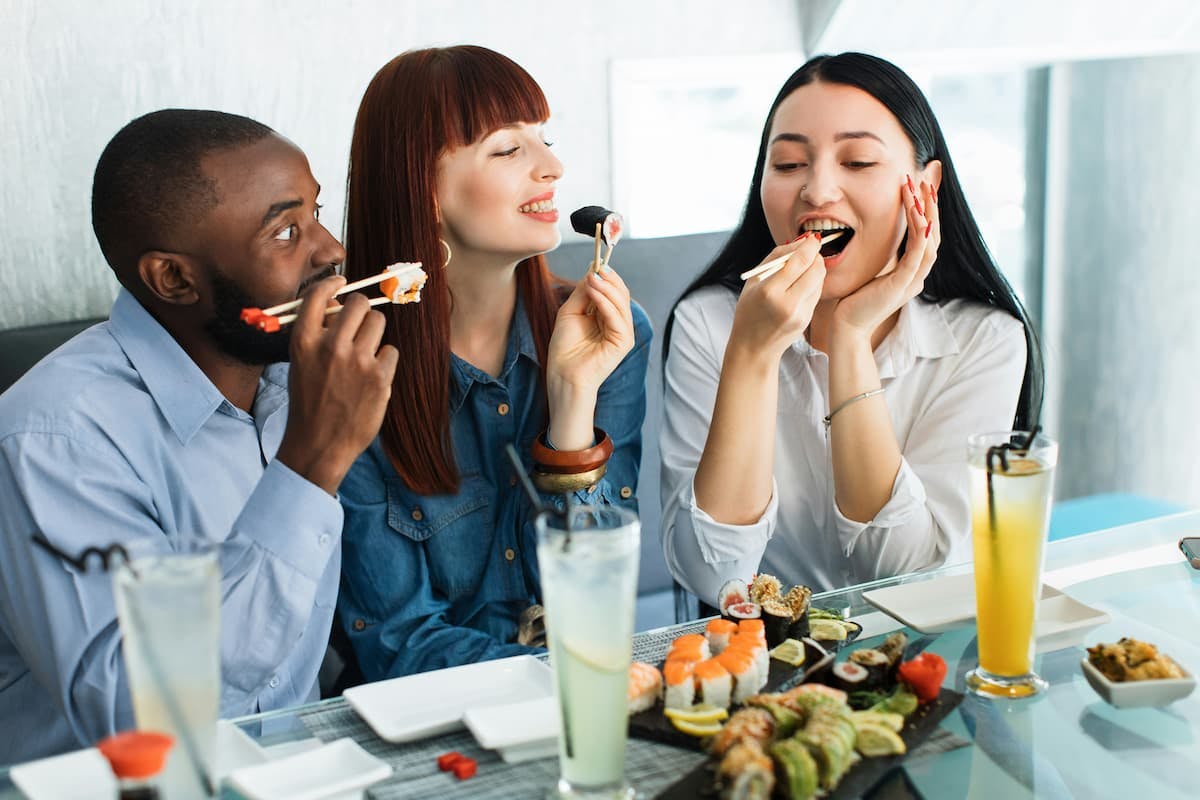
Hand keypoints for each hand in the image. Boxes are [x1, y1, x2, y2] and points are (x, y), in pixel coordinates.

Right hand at [276, 276, 398, 494]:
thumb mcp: (300, 364)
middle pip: (359, 304)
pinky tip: (371, 378)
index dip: (333, 284)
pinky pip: (391, 351)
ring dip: (374, 333)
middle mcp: (331, 347)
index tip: (342, 282)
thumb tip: (338, 304)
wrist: (319, 444)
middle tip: (361, 320)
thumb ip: (316, 335)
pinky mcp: (380, 378)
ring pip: (379, 323)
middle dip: (362, 309)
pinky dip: (384, 361)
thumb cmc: (309, 403)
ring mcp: (358, 362)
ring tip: (364, 354)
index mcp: (304, 342)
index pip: (318, 296)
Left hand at [545, 266, 635, 449]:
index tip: (596, 261)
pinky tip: (594, 292)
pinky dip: (606, 302)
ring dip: (606, 287)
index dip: (606, 276)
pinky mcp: (623, 342)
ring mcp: (623, 334)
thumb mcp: (570, 312)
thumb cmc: (565, 348)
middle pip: (621, 294)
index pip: (613, 291)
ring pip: (621, 303)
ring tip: (592, 277)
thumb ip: (582, 292)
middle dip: (609, 279)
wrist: (563, 375)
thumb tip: (592, 270)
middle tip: (596, 267)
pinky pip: (617, 317)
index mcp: (607, 317)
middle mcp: (618, 324)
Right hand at [727, 233, 825, 360]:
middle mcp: (788, 303)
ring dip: (815, 268)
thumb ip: (776, 257)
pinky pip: (817, 293)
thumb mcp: (754, 281)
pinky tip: (801, 284)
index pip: (800, 261)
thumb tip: (801, 240)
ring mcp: (800, 313)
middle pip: (815, 269)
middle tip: (810, 250)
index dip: (810, 246)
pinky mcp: (807, 319)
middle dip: (816, 256)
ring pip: (819, 280)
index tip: (812, 238)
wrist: (753, 347)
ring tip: (802, 268)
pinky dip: (813, 283)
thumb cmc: (749, 311)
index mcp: (770, 291)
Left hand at [831, 176, 939, 340]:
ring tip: (920, 189)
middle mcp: (917, 275)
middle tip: (925, 178)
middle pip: (934, 234)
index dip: (927, 209)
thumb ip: (884, 256)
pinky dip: (922, 236)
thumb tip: (882, 236)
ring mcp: (912, 281)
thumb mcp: (873, 271)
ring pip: (930, 242)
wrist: (847, 326)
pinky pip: (917, 256)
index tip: (922, 184)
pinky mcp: (902, 285)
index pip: (927, 234)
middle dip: (931, 204)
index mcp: (912, 271)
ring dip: (926, 213)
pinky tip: (922, 217)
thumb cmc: (855, 299)